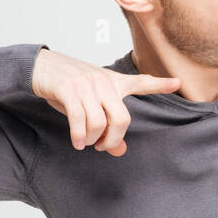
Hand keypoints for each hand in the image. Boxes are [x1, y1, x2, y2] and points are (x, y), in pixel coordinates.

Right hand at [30, 47, 180, 155]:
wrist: (39, 67)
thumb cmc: (68, 87)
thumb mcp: (90, 104)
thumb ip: (108, 126)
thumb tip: (121, 151)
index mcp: (114, 82)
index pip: (141, 82)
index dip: (160, 84)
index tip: (178, 82)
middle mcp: (104, 81)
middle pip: (122, 118)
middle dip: (113, 139)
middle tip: (102, 146)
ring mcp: (86, 84)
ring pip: (99, 122)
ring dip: (92, 140)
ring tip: (85, 143)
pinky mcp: (68, 89)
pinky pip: (79, 119)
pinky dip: (79, 136)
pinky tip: (77, 142)